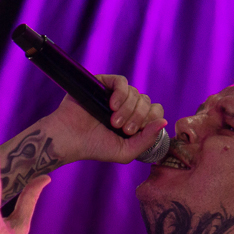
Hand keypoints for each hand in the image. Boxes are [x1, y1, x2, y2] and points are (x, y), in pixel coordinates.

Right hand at [42, 74, 166, 163]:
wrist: (68, 139)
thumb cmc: (94, 147)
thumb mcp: (126, 152)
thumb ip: (147, 140)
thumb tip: (165, 121)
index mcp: (134, 120)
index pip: (155, 111)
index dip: (151, 119)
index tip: (137, 132)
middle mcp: (126, 106)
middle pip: (146, 102)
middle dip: (139, 117)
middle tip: (124, 129)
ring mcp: (114, 94)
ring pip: (135, 92)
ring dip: (128, 109)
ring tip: (113, 121)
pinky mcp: (103, 84)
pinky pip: (121, 81)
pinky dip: (121, 93)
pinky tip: (112, 105)